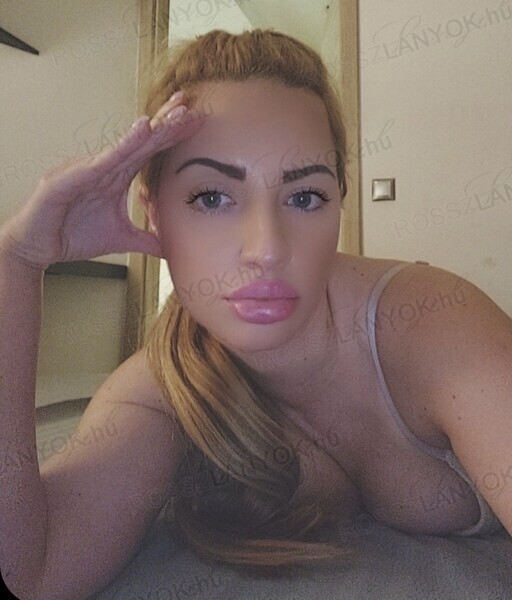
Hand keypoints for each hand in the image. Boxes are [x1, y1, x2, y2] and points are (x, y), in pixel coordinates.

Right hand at [0, 92, 205, 269]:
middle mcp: (103, 166)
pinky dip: (120, 147)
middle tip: (192, 104)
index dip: (172, 135)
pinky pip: (99, 161)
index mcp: (116, 176)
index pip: (149, 150)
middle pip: (140, 140)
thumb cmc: (73, 235)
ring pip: (124, 146)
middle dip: (166, 122)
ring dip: (151, 131)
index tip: (196, 121)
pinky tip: (140, 131)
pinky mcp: (68, 178)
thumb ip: (146, 240)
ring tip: (174, 114)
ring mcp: (85, 169)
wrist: (37, 246)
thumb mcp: (121, 239)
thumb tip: (171, 248)